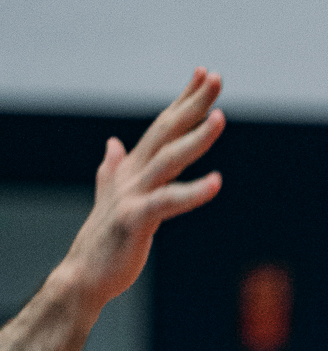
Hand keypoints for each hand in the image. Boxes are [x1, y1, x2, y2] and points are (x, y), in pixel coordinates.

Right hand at [61, 69, 225, 316]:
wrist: (84, 275)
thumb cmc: (104, 241)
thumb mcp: (110, 198)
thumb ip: (112, 169)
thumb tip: (113, 144)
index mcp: (132, 169)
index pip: (163, 126)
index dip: (183, 100)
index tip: (204, 75)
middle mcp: (132, 175)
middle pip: (167, 131)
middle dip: (192, 103)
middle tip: (216, 76)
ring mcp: (132, 195)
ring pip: (169, 159)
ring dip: (196, 138)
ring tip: (220, 117)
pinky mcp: (135, 220)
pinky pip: (169, 202)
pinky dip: (194, 192)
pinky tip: (218, 183)